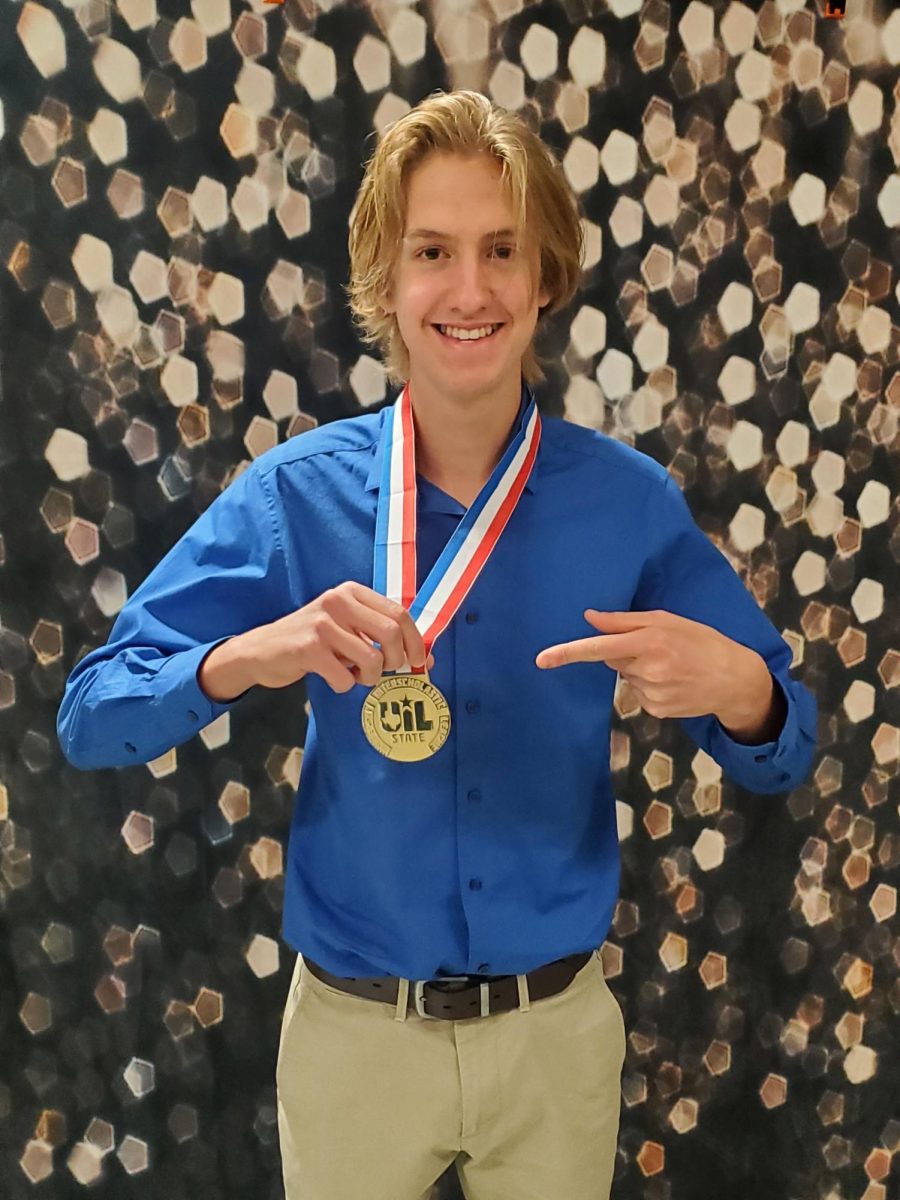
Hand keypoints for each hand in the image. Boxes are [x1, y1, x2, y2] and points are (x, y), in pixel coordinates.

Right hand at [201, 582, 433, 699]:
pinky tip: (332, 677)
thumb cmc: (311, 641)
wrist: (260, 651)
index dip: (416, 641)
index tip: (418, 662)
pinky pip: (345, 677)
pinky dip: (344, 685)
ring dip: (368, 678)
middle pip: (392, 634)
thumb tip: (425, 659)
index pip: (399, 613)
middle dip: (396, 661)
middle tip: (385, 673)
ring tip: (354, 676)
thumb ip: (381, 636)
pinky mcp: (308, 648)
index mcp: (351, 592)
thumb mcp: (346, 627)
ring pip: (372, 659)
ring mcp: (322, 623)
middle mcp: (338, 601)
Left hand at [535, 609, 761, 723]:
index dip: (568, 652)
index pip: (599, 647)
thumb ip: (625, 621)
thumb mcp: (668, 620)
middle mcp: (647, 670)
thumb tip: (589, 617)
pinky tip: (673, 681)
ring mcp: (651, 693)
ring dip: (640, 669)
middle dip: (625, 652)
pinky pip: (638, 694)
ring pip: (626, 677)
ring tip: (671, 665)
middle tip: (658, 648)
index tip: (541, 659)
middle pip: (612, 660)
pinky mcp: (655, 710)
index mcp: (649, 642)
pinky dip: (650, 686)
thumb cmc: (701, 641)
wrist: (734, 679)